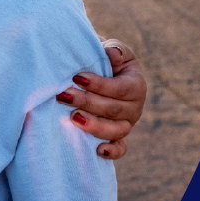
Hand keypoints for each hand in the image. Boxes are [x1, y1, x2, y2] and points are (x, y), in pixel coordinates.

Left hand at [58, 39, 145, 158]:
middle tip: (63, 95)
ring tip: (72, 118)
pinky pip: (120, 149)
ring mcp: (126, 124)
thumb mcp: (111, 48)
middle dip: (87, 102)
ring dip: (94, 126)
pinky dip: (112, 152)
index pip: (120, 88)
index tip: (76, 77)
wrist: (98, 74)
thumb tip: (111, 53)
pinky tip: (98, 151)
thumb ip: (114, 49)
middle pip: (113, 109)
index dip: (99, 84)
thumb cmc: (103, 60)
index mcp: (136, 84)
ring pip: (115, 130)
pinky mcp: (117, 137)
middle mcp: (135, 107)